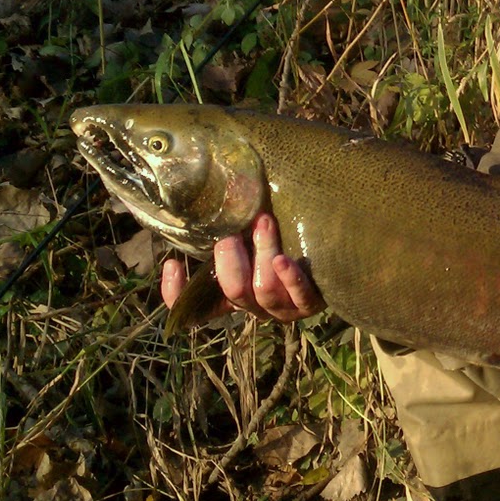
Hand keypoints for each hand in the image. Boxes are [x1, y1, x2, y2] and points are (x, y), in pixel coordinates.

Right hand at [160, 212, 325, 322]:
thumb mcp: (245, 236)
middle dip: (229, 260)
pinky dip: (290, 277)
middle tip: (229, 234)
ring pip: (264, 289)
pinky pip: (299, 295)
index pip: (195, 309)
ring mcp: (282, 308)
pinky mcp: (309, 303)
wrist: (326, 255)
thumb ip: (227, 227)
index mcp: (232, 295)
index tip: (174, 263)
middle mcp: (254, 306)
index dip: (178, 295)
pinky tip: (284, 259)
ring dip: (262, 252)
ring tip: (264, 222)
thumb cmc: (278, 237)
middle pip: (234, 291)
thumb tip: (205, 191)